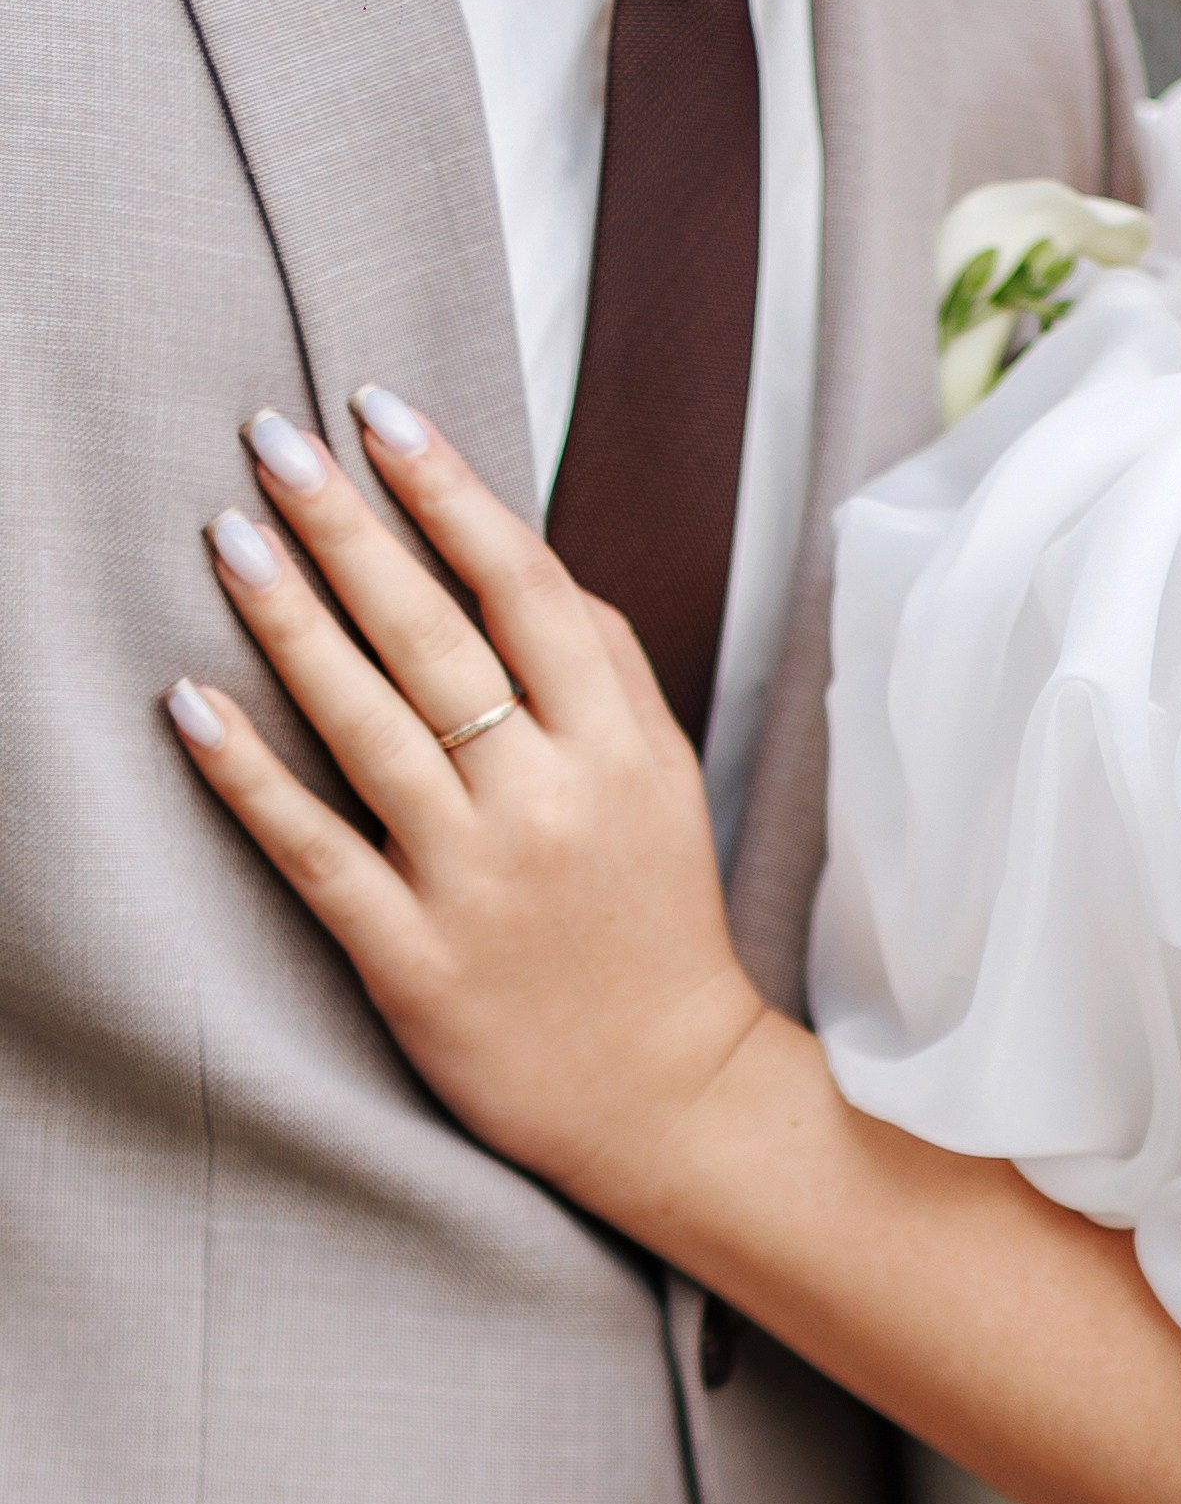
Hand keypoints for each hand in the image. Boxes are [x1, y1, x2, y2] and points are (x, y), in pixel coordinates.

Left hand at [167, 394, 767, 1225]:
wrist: (667, 1093)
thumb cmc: (656, 917)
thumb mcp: (663, 776)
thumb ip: (602, 668)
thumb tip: (519, 558)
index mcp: (618, 742)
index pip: (524, 584)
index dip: (450, 491)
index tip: (382, 410)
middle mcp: (548, 797)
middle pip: (433, 635)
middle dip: (349, 525)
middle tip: (274, 439)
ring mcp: (476, 879)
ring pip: (367, 727)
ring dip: (291, 622)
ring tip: (230, 535)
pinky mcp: (412, 958)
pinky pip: (316, 851)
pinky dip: (251, 777)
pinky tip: (190, 706)